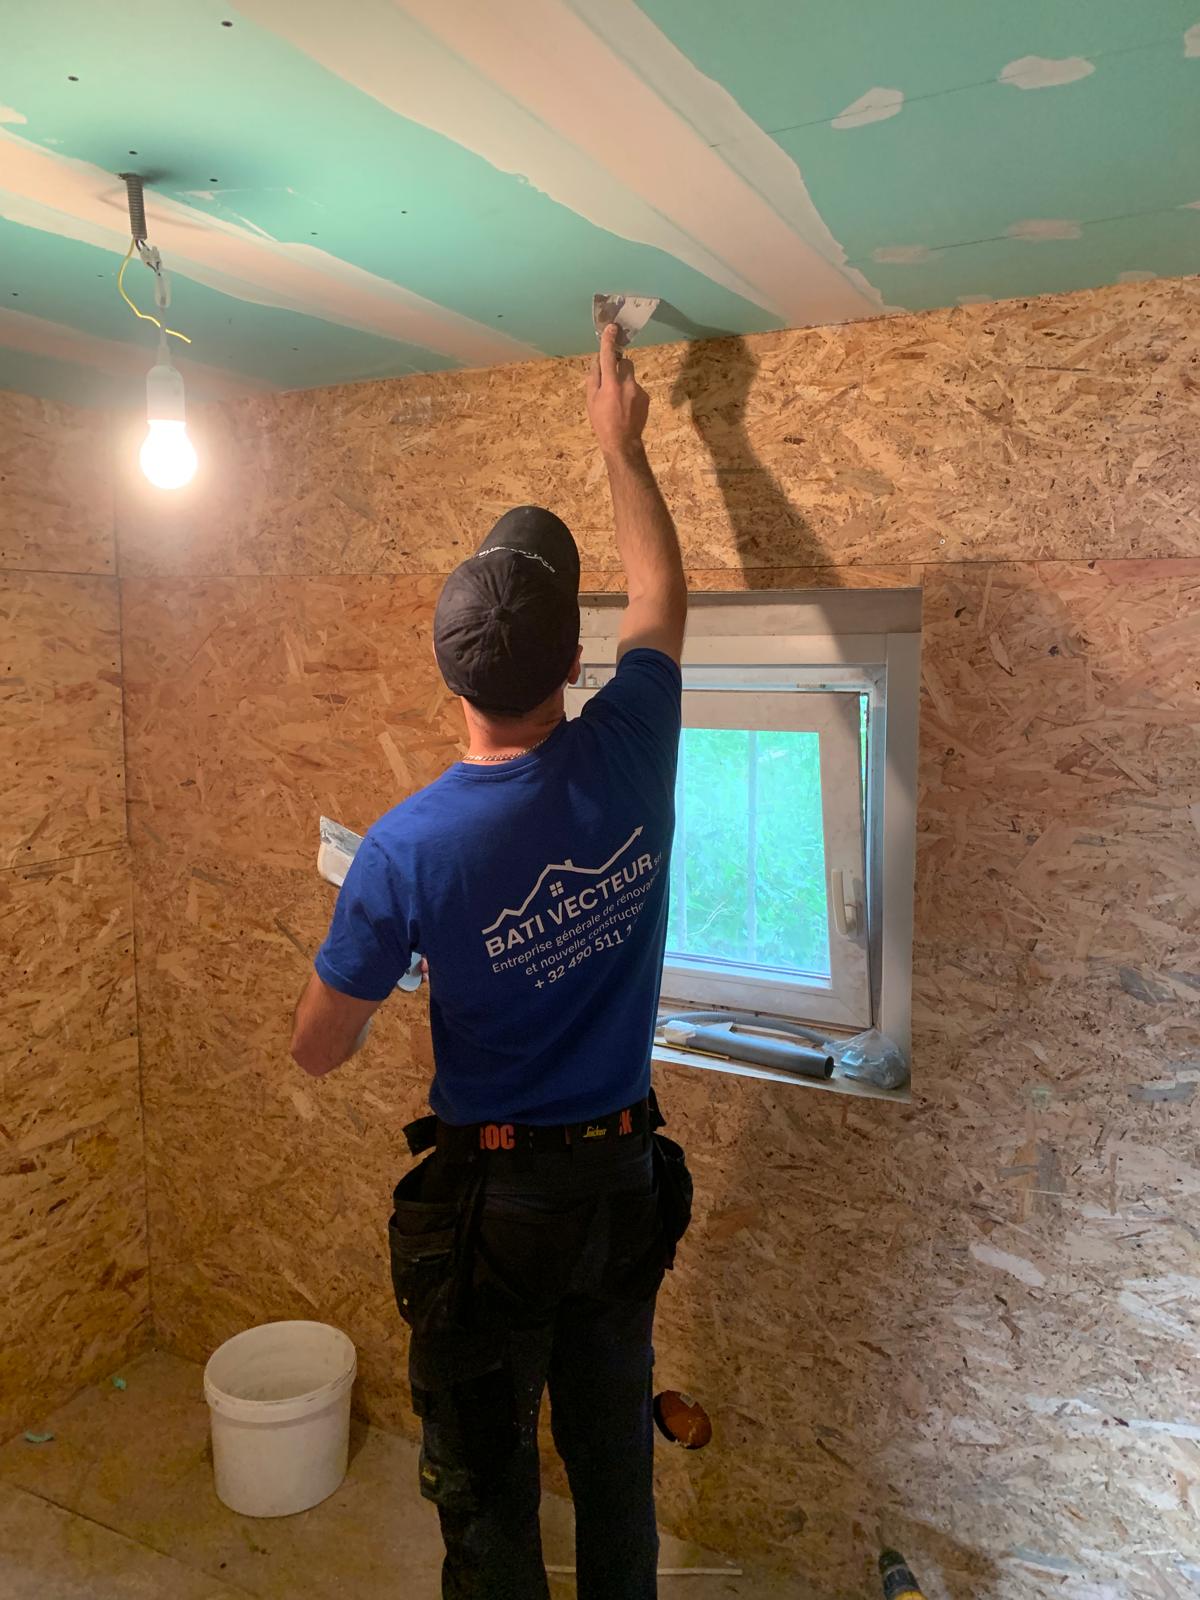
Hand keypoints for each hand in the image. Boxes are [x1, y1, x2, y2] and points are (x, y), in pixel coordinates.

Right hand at [587, 323, 648, 458]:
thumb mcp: (591, 401)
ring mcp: (639, 390)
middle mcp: (626, 384)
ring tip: (619, 399)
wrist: (623, 442)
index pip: (608, 356)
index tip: (611, 328)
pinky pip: (637, 388)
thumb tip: (597, 361)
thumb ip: (594, 378)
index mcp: (610, 384)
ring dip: (625, 381)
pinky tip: (627, 407)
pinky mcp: (646, 397)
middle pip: (625, 362)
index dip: (608, 340)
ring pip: (631, 375)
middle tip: (612, 379)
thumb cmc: (602, 422)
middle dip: (619, 365)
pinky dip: (632, 393)